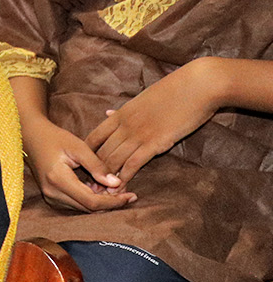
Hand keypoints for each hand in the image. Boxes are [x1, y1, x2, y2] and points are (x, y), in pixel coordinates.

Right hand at [23, 112, 135, 212]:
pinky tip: (100, 189)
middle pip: (88, 208)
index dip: (114, 201)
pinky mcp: (52, 197)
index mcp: (58, 180)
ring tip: (116, 190)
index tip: (131, 195)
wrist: (32, 137)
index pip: (92, 201)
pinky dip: (91, 200)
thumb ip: (97, 165)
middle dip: (110, 203)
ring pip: (83, 208)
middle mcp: (53, 193)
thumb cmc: (55, 138)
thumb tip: (116, 183)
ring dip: (102, 202)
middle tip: (128, 193)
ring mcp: (51, 197)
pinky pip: (76, 204)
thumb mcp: (78, 146)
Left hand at [84, 60, 220, 187]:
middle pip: (101, 152)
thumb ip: (124, 110)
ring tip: (101, 195)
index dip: (86, 155)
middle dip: (93, 172)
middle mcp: (124, 125)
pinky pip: (134, 163)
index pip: (93, 137)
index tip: (83, 169)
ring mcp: (138, 134)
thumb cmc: (173, 91)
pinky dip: (125, 177)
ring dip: (106, 179)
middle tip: (89, 189)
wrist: (198, 86)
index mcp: (120, 114)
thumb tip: (108, 113)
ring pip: (114, 160)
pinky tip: (121, 189)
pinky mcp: (155, 142)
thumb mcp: (141, 99)